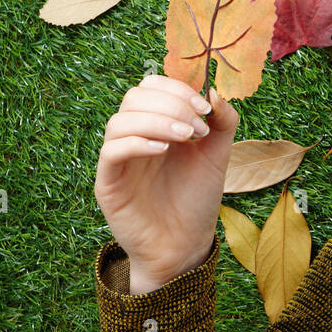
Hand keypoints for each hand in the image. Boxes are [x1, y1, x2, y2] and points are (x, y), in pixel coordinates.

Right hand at [94, 74, 240, 292]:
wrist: (184, 245)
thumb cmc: (196, 199)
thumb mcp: (218, 155)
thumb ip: (223, 122)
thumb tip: (215, 91)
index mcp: (156, 125)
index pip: (152, 86)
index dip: (177, 89)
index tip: (205, 107)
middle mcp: (133, 137)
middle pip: (134, 97)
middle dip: (170, 104)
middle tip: (198, 126)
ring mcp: (118, 160)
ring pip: (120, 121)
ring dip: (156, 120)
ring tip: (186, 137)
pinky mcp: (108, 183)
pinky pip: (111, 151)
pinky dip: (137, 142)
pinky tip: (163, 150)